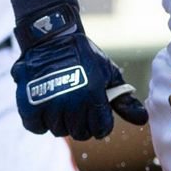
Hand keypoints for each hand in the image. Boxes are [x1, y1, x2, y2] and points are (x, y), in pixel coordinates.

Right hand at [12, 5, 147, 139]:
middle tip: (78, 106)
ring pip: (59, 130)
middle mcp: (71, 101)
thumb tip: (142, 120)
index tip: (95, 113)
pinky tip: (46, 106)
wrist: (52, 36)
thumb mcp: (108, 73)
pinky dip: (40, 120)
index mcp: (92, 95)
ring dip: (61, 120)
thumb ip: (123, 100)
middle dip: (82, 122)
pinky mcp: (28, 102)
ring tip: (62, 101)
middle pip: (80, 133)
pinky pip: (36, 127)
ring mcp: (49, 103)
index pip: (101, 129)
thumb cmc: (84, 56)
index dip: (100, 123)